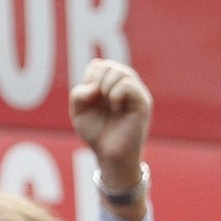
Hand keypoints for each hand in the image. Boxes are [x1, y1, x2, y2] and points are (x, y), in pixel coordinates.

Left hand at [69, 59, 151, 217]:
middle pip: (108, 65)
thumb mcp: (79, 113)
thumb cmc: (97, 134)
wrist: (110, 156)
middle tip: (99, 101)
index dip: (89, 79)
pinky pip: (128, 84)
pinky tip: (116, 108)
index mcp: (110, 84)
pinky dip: (116, 94)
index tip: (90, 98)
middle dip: (97, 82)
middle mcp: (124, 85)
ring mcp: (135, 92)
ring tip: (109, 105)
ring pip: (120, 71)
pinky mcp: (142, 102)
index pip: (98, 65)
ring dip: (106, 87)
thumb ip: (78, 95)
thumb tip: (94, 87)